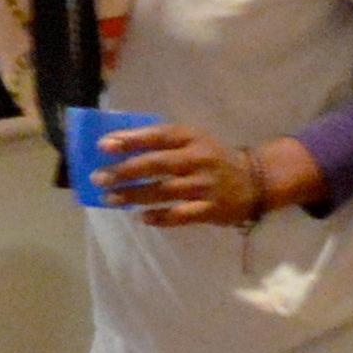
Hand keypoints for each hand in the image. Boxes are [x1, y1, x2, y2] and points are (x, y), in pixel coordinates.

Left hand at [102, 124, 266, 227]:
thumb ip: (162, 142)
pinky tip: (141, 217)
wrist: (254, 180)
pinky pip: (181, 216)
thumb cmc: (211, 158)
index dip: (130, 140)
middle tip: (99, 177)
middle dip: (125, 171)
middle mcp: (198, 159)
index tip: (103, 145)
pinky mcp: (210, 209)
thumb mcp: (193, 140)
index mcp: (191, 137)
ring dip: (134, 195)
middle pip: (157, 164)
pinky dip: (160, 217)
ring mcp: (205, 185)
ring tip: (109, 198)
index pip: (158, 136)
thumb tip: (118, 148)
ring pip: (164, 191)